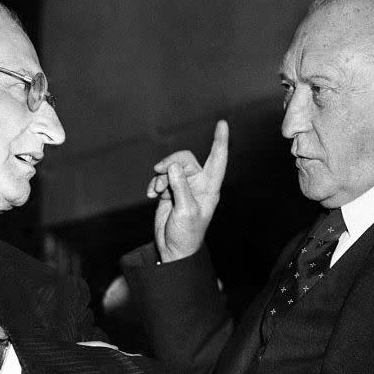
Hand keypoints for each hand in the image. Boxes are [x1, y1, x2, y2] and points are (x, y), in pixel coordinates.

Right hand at [147, 119, 227, 261]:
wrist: (173, 250)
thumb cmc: (187, 234)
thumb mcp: (185, 211)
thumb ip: (180, 187)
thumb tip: (172, 167)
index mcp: (209, 188)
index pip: (217, 159)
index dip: (220, 141)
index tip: (222, 124)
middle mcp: (198, 184)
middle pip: (185, 159)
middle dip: (171, 162)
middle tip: (159, 172)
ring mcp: (183, 187)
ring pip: (170, 167)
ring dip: (160, 176)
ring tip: (156, 191)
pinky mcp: (169, 192)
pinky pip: (160, 178)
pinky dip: (153, 184)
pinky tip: (151, 195)